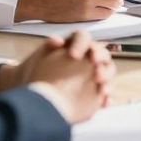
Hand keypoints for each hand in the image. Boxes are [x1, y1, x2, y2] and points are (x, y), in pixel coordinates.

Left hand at [0, 31, 114, 92]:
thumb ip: (48, 47)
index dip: (81, 45)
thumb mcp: (38, 58)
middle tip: (94, 67)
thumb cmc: (34, 73)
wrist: (33, 95)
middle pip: (101, 53)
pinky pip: (105, 93)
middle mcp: (87, 57)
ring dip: (107, 76)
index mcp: (75, 45)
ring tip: (101, 86)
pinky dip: (107, 97)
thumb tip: (57, 40)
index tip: (73, 56)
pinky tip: (103, 102)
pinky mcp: (95, 92)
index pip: (83, 38)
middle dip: (100, 58)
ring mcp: (93, 74)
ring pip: (108, 71)